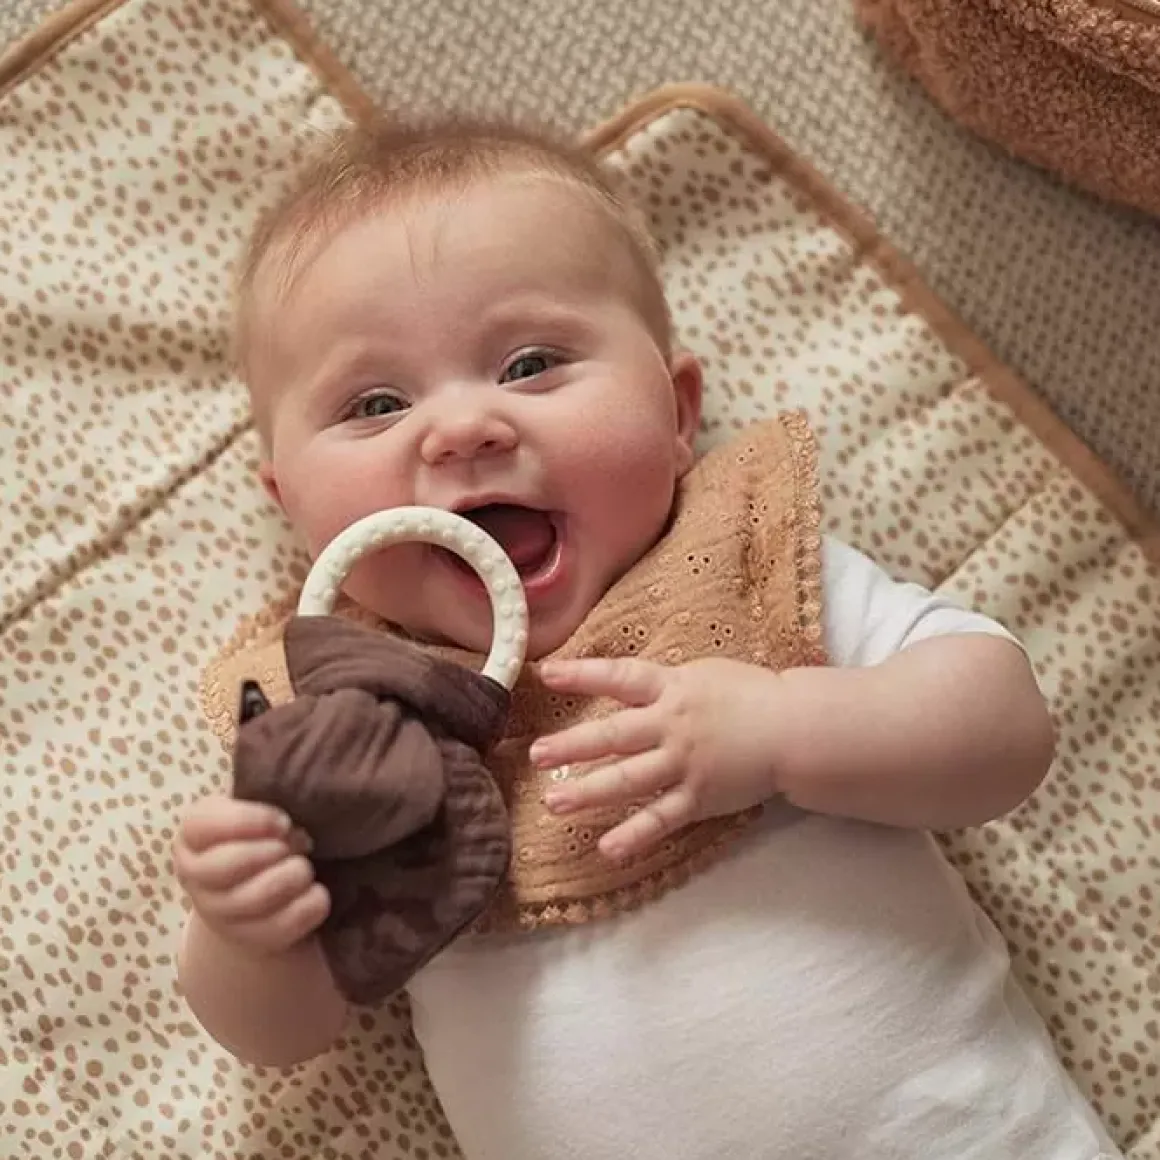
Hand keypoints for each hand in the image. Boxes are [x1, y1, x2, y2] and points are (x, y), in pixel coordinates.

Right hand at [174, 796, 329, 955]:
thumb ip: (266, 785)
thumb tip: (290, 764)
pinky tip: (318, 893)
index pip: (203, 825)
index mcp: (193, 835)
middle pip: (226, 866)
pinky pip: (279, 929)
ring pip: (253, 899)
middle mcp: (195, 877)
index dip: (249, 822)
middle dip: (272, 852)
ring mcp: (219, 914)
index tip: (283, 821)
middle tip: (299, 843)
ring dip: (292, 877)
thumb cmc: (266, 832)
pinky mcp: (249, 941)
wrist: (268, 890)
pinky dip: (308, 907)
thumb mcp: (259, 802)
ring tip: (306, 866)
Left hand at [531, 657, 788, 861]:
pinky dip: (635, 836)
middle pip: (614, 735)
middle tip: (536, 754)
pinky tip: (608, 848)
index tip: (546, 674)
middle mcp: (672, 726)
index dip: (582, 674)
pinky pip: (662, 819)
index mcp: (673, 689)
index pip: (620, 678)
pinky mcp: (699, 798)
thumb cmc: (752, 696)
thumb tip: (623, 684)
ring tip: (554, 802)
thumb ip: (662, 684)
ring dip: (589, 791)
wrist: (796, 729)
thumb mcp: (703, 675)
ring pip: (629, 779)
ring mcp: (684, 764)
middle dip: (572, 746)